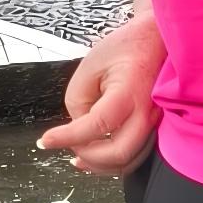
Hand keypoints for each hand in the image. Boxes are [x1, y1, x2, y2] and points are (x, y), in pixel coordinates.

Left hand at [38, 14, 163, 176]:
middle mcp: (148, 109)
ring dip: (102, 164)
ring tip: (79, 157)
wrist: (157, 38)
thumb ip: (78, 103)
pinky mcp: (156, 125)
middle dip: (89, 157)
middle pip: (119, 152)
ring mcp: (155, 120)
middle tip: (67, 148)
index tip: (45, 141)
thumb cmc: (126, 46)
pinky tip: (98, 153)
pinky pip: (137, 152)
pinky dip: (115, 160)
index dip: (66, 137)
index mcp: (130, 90)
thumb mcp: (90, 67)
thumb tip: (77, 129)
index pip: (96, 125)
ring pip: (131, 159)